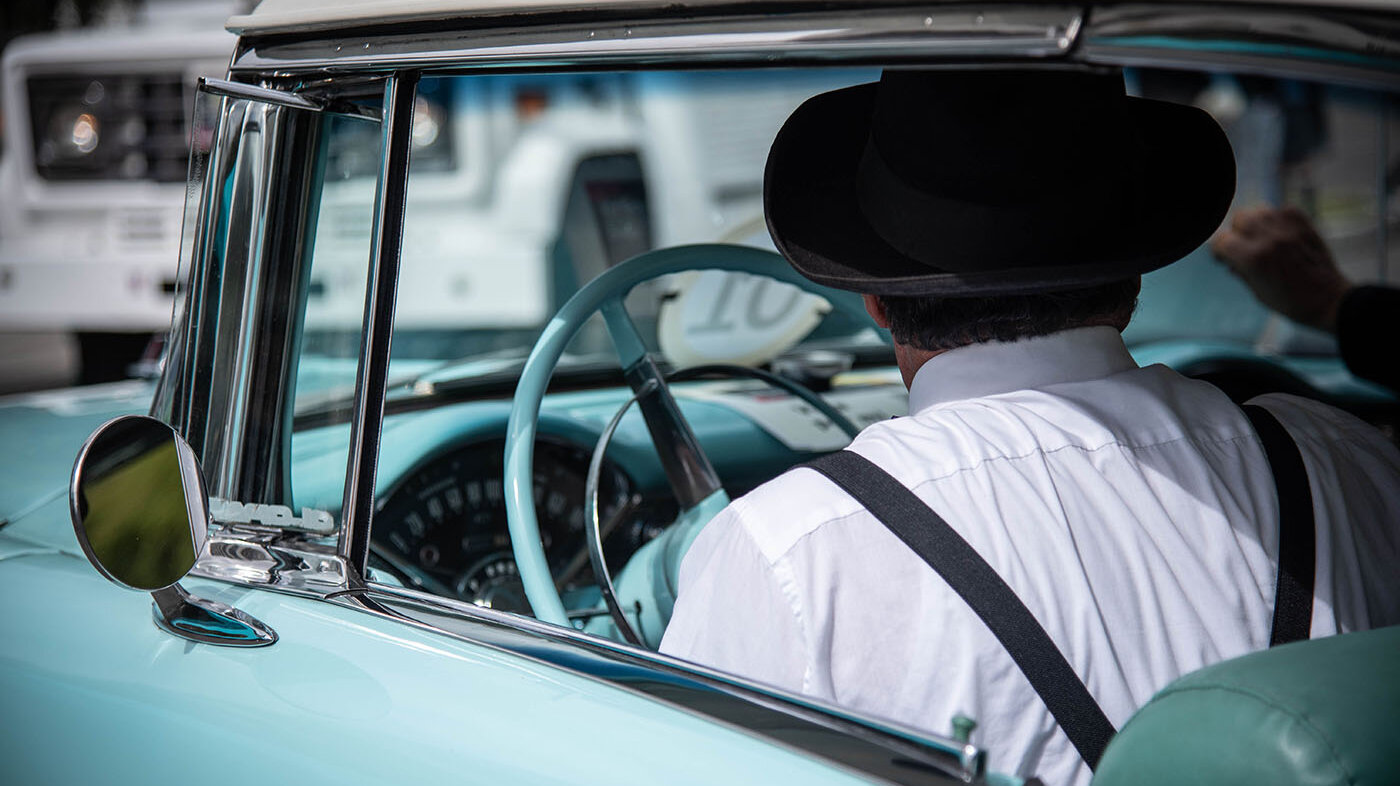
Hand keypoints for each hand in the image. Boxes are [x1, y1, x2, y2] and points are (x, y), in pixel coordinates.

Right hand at [1210, 205, 1352, 333]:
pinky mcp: (1304, 224)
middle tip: (1244, 246)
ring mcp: (1288, 229)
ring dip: (1256, 223)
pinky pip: (1282, 210)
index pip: (1221, 240)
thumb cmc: (1289, 302)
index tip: (1224, 257)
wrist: (1327, 300)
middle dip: (1237, 232)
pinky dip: (1277, 219)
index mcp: (1254, 258)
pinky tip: (1280, 234)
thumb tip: (1226, 255)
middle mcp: (1270, 239)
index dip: (1219, 249)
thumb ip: (1239, 268)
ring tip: (1262, 238)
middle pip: (1240, 218)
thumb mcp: (1255, 290)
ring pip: (1259, 210)